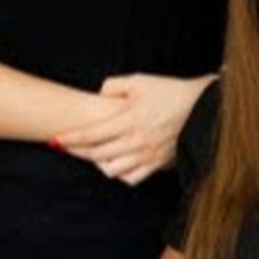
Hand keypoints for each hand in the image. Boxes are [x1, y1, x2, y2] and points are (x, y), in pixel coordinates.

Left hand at [52, 73, 213, 185]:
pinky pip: (132, 178)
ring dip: (97, 164)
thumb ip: (114, 85)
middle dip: (76, 152)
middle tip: (65, 148)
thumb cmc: (171, 92)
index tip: (56, 139)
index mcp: (129, 120)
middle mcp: (135, 141)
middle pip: (96, 154)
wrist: (202, 109)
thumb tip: (100, 93)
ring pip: (111, 170)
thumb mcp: (141, 80)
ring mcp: (146, 156)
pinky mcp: (157, 164)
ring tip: (92, 155)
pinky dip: (120, 174)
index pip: (90, 134)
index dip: (69, 139)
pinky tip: (116, 164)